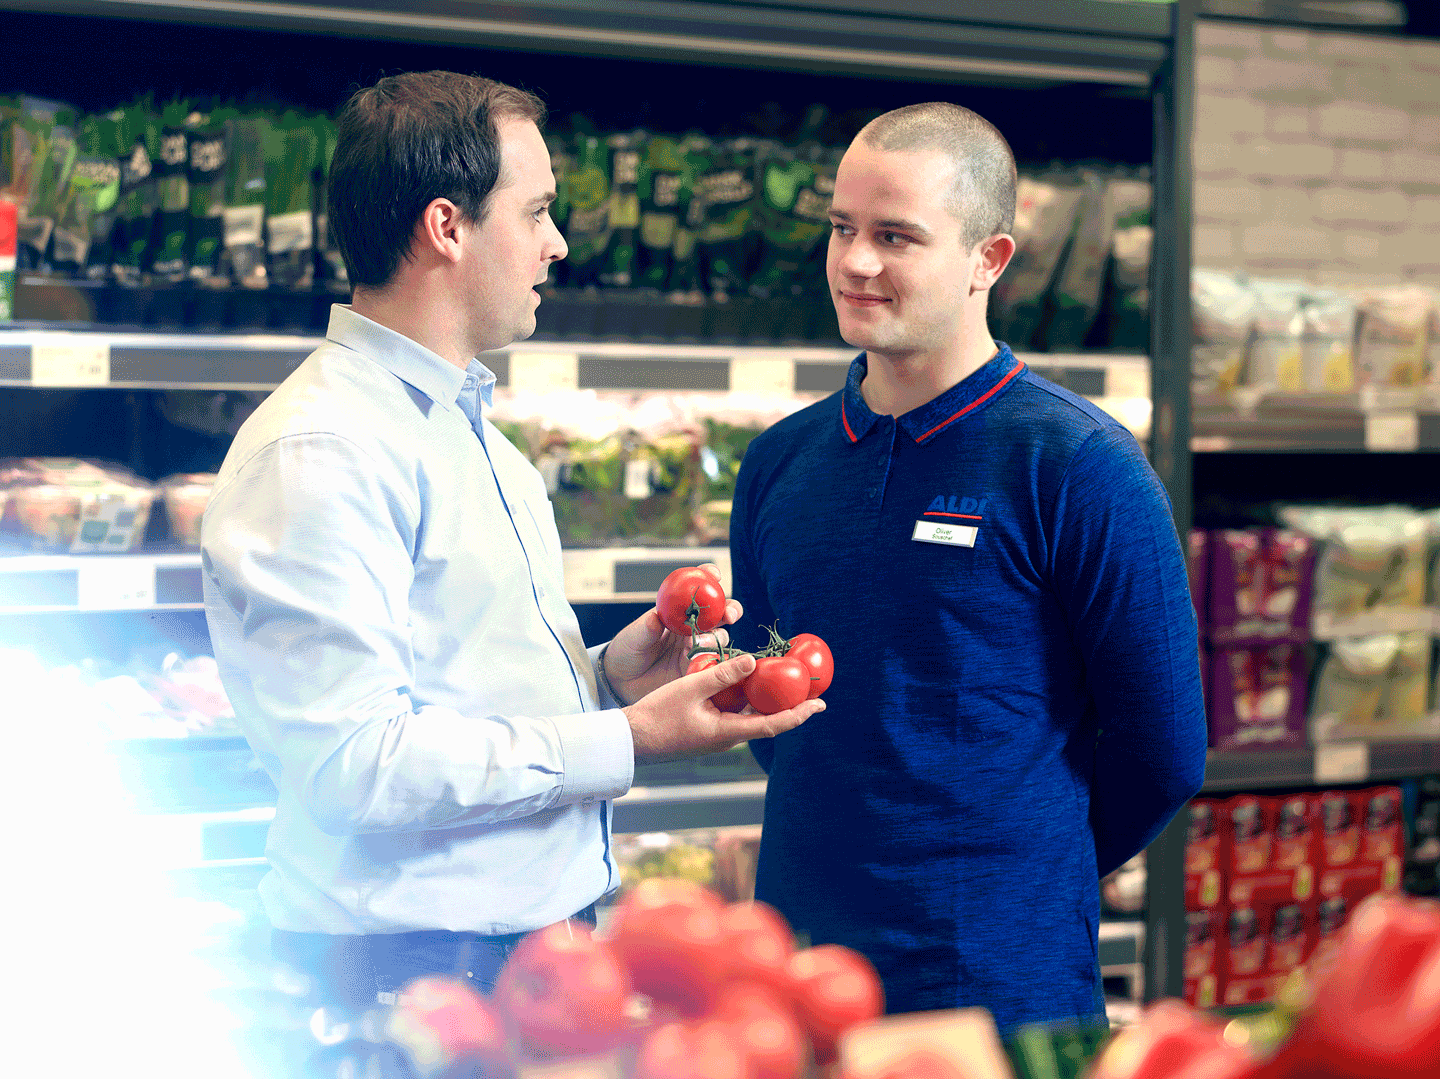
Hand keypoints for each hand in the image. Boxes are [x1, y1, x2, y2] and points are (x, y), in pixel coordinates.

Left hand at [601, 563, 740, 703]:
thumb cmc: (628, 651)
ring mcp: (697, 647)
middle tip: (729, 614)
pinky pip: (714, 662)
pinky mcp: (699, 668)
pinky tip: (703, 662)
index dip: (708, 577)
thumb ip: (645, 629)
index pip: (697, 589)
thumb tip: (654, 619)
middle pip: (720, 612)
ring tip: (701, 643)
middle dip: (730, 608)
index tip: (714, 575)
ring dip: (717, 637)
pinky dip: (714, 660)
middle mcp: (692, 626)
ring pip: (720, 637)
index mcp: (677, 610)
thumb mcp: (632, 637)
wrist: (624, 681)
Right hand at [624, 652, 823, 763]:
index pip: (773, 725)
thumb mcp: (690, 688)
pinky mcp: (707, 729)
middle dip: (788, 703)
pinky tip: (745, 681)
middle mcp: (727, 737)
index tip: (820, 705)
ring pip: (749, 715)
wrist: (631, 739)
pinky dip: (744, 698)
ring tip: (781, 679)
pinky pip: (733, 713)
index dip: (799, 714)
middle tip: (806, 686)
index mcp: (727, 732)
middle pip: (766, 719)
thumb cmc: (656, 716)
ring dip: (765, 699)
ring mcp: (717, 734)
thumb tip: (754, 661)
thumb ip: (722, 674)